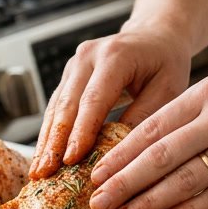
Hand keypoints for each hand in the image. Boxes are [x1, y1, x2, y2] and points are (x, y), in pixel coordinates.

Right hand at [31, 24, 191, 178]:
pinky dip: (49, 133)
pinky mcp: (69, 76)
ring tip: (38, 171)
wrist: (154, 36)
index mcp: (115, 56)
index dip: (80, 131)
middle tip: (45, 172)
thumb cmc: (165, 63)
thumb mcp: (169, 89)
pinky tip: (43, 157)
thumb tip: (118, 152)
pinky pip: (56, 107)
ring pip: (55, 107)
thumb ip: (145, 116)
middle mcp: (88, 56)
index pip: (94, 99)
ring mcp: (74, 65)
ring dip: (45, 140)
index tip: (70, 159)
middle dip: (54, 141)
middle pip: (67, 104)